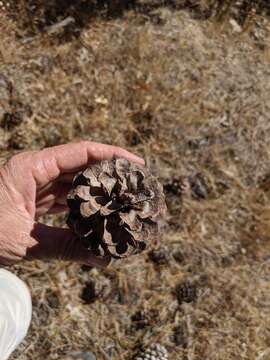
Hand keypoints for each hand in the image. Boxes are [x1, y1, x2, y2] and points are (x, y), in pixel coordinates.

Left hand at [0, 141, 143, 266]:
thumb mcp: (24, 242)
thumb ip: (65, 247)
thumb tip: (103, 259)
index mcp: (31, 167)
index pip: (81, 151)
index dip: (112, 154)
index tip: (136, 164)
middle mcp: (34, 170)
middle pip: (80, 164)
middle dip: (108, 172)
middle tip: (134, 183)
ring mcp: (33, 184)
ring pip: (72, 181)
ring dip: (95, 190)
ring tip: (121, 199)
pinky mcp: (31, 199)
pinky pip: (62, 197)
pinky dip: (79, 206)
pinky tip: (96, 215)